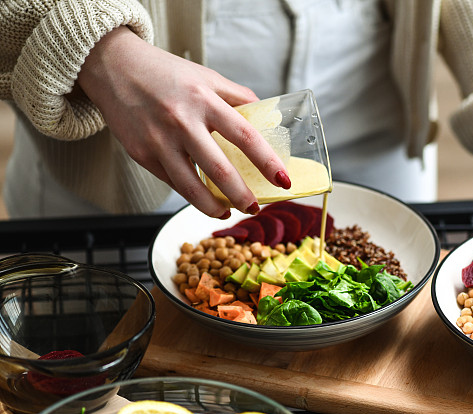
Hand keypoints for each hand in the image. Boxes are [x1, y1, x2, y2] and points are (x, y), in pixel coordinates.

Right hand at [77, 27, 290, 217]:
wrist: (113, 66)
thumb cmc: (165, 73)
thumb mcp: (206, 77)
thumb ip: (238, 97)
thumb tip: (267, 119)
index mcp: (204, 99)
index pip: (244, 136)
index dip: (266, 161)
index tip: (282, 180)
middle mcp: (181, 121)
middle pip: (219, 169)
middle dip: (242, 195)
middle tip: (255, 207)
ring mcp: (158, 140)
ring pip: (190, 187)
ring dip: (213, 206)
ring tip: (227, 211)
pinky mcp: (141, 154)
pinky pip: (172, 182)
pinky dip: (190, 193)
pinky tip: (202, 197)